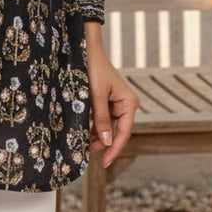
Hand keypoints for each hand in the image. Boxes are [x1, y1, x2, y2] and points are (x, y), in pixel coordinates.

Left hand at [83, 20, 139, 167]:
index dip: (114, 149)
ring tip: (82, 143)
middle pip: (116, 132)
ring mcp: (116, 104)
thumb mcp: (95, 95)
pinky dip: (92, 126)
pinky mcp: (106, 102)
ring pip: (107, 127)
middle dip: (102, 143)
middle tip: (86, 152)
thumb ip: (100, 119)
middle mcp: (126, 104)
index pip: (123, 133)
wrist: (85, 48)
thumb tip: (106, 142)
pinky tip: (82, 132)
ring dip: (96, 135)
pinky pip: (101, 119)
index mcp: (129, 103)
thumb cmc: (92, 68)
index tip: (104, 163)